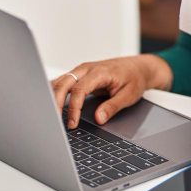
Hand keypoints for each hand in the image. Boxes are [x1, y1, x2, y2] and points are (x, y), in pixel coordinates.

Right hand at [51, 54, 171, 128]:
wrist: (138, 67)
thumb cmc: (134, 78)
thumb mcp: (129, 95)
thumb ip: (113, 107)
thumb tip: (99, 119)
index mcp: (99, 72)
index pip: (79, 90)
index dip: (74, 108)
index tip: (73, 123)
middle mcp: (87, 68)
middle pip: (63, 84)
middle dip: (55, 103)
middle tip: (56, 123)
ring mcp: (81, 70)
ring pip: (60, 82)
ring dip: (53, 98)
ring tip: (53, 118)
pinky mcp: (79, 75)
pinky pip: (63, 82)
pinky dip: (56, 94)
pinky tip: (54, 107)